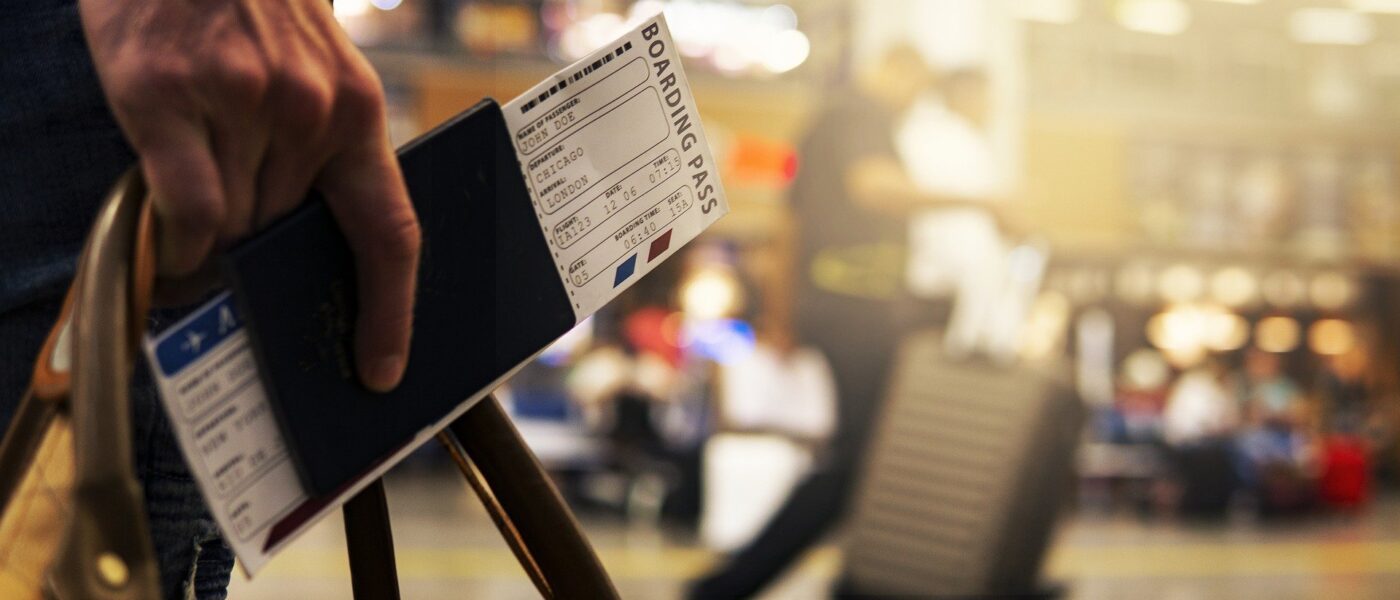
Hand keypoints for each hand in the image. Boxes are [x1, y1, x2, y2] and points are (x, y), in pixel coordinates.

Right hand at [80, 0, 419, 391]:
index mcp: (358, 113)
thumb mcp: (318, 74)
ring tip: (193, 215)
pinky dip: (175, 242)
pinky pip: (183, 210)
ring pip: (230, 231)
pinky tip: (169, 241)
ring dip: (210, 243)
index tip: (382, 369)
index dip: (391, 311)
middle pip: (284, 240)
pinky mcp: (165, 97)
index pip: (389, 232)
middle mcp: (306, 113)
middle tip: (237, 255)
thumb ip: (320, 154)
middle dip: (259, 256)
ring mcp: (238, 105)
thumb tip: (297, 253)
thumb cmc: (257, 11)